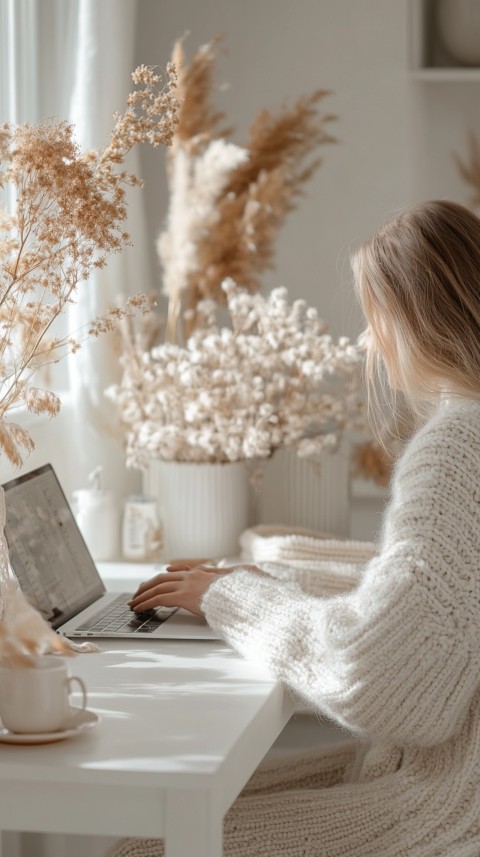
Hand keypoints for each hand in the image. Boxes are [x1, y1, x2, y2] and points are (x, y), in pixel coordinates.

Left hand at [128, 561, 260, 616]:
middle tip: (137, 594)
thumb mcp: (229, 587)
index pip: (176, 573)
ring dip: (142, 596)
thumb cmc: (237, 594)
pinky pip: (158, 599)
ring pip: (157, 587)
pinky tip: (139, 609)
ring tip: (133, 603)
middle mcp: (191, 576)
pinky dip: (146, 603)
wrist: (242, 594)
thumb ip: (220, 587)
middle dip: (147, 586)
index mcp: (200, 574)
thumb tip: (222, 593)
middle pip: (162, 578)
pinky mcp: (183, 595)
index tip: (153, 582)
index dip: (162, 578)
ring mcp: (186, 584)